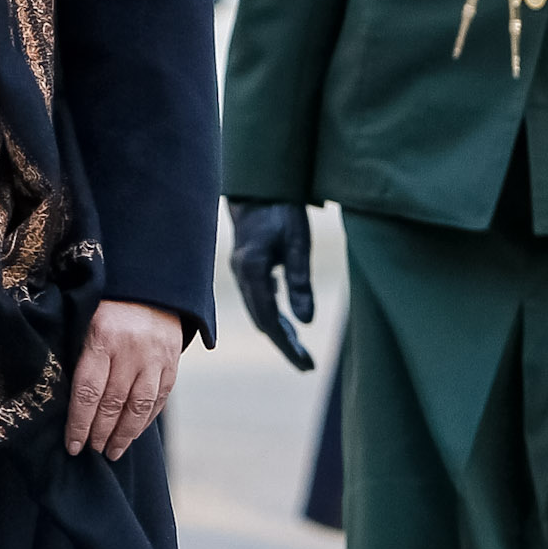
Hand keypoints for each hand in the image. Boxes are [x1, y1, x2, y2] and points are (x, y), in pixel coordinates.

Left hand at [65, 301, 182, 460]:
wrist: (149, 286)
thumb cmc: (107, 309)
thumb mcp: (86, 323)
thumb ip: (79, 358)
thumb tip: (63, 404)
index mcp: (102, 337)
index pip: (88, 391)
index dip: (79, 423)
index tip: (72, 445)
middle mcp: (131, 349)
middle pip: (113, 403)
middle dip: (100, 433)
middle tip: (91, 451)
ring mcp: (155, 357)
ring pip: (139, 407)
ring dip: (124, 435)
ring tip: (112, 451)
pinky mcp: (172, 362)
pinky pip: (159, 400)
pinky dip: (145, 420)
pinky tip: (133, 433)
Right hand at [225, 200, 315, 370]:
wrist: (258, 184)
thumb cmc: (281, 208)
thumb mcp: (298, 242)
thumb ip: (300, 281)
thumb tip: (306, 322)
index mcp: (252, 271)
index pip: (269, 320)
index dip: (287, 346)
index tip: (306, 364)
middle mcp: (242, 275)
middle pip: (262, 321)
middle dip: (284, 344)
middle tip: (307, 364)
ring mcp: (241, 271)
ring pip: (259, 312)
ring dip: (278, 331)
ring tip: (301, 349)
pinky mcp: (246, 266)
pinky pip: (258, 299)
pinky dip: (273, 314)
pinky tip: (287, 320)